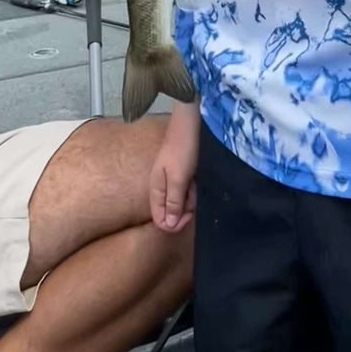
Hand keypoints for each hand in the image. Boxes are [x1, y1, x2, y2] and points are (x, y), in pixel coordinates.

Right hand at [149, 101, 199, 233]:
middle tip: (192, 195)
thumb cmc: (182, 151)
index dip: (174, 223)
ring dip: (189, 200)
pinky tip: (195, 181)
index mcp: (155, 191)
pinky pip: (184, 192)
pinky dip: (191, 190)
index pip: (160, 220)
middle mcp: (160, 189)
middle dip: (184, 210)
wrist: (188, 125)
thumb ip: (173, 202)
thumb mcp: (178, 179)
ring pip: (179, 203)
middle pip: (170, 214)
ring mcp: (169, 182)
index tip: (188, 215)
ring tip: (194, 185)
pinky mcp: (178, 176)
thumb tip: (168, 226)